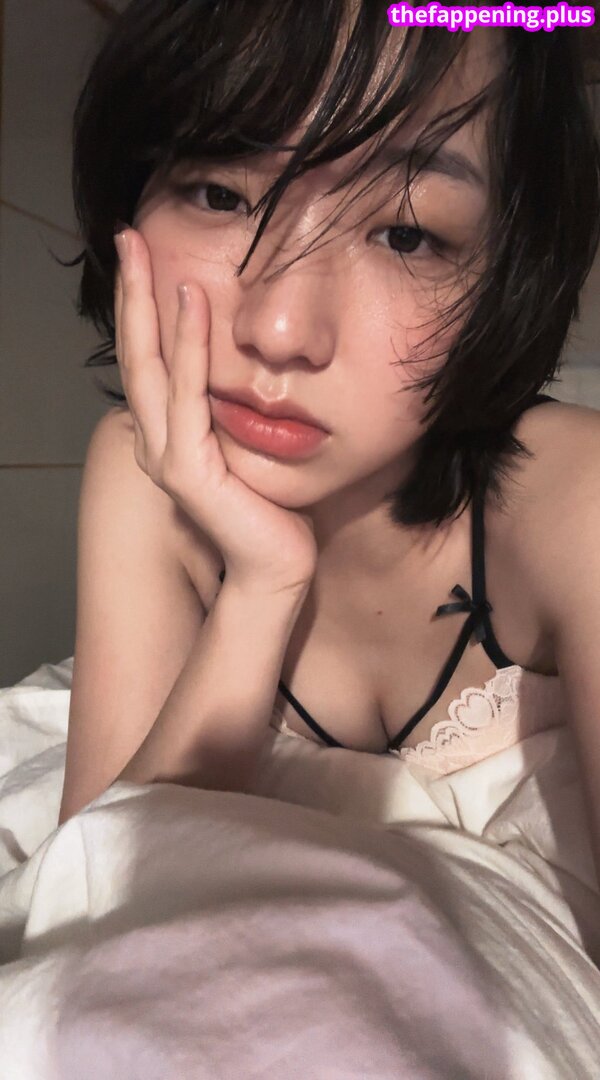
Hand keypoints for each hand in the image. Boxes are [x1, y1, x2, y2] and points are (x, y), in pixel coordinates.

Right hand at [113, 227, 317, 593]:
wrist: (278, 568)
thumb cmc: (271, 510)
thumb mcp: (247, 443)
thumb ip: (231, 409)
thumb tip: (244, 365)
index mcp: (168, 436)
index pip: (149, 361)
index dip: (142, 308)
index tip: (144, 257)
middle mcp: (156, 443)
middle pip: (135, 354)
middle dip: (130, 293)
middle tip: (127, 237)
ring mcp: (165, 457)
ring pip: (148, 367)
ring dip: (146, 305)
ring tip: (145, 252)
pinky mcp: (187, 470)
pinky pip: (187, 393)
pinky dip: (188, 345)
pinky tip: (191, 301)